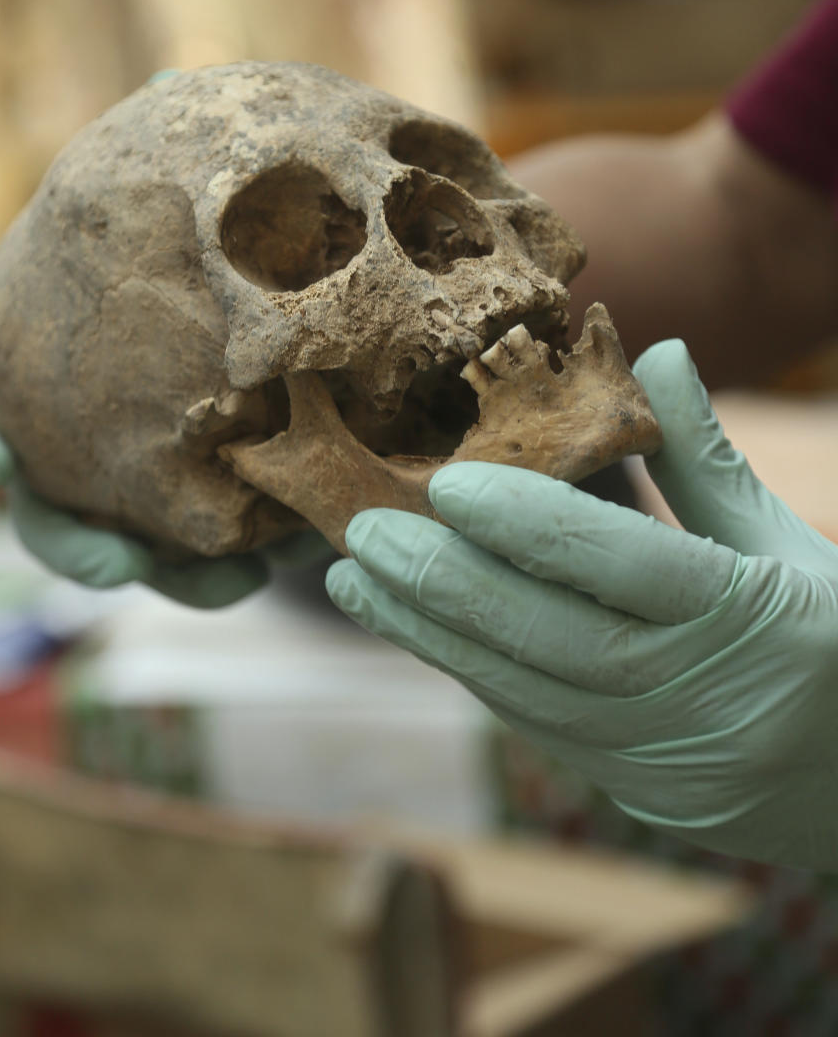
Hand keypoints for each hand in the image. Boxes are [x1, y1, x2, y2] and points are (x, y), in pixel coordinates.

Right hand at [0, 68, 324, 607]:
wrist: (320, 309)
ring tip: (227, 585)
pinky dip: (235, 570)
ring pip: (129, 552)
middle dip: (69, 539)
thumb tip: (168, 78)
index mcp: (51, 365)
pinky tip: (279, 567)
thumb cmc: (232, 251)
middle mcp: (84, 437)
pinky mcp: (214, 521)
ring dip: (168, 578)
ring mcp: (145, 488)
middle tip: (114, 559)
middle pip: (44, 507)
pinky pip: (212, 564)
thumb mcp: (212, 203)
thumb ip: (180, 162)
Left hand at [328, 339, 837, 871]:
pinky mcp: (644, 796)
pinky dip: (477, 673)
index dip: (526, 522)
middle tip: (363, 534)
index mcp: (751, 618)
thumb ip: (704, 455)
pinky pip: (542, 728)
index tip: (448, 482)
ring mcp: (668, 763)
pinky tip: (420, 629)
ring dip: (433, 637)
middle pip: (550, 639)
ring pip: (527, 696)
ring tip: (358, 585)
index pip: (618, 564)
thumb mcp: (787, 541)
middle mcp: (701, 699)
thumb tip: (651, 349)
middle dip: (446, 584)